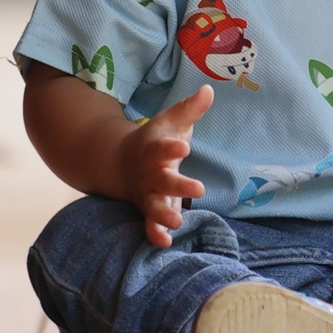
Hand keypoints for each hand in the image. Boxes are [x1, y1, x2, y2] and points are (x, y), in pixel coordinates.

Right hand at [120, 83, 211, 248]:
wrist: (122, 161)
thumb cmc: (156, 139)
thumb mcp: (171, 122)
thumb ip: (189, 109)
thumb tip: (209, 90)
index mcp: (154, 150)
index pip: (161, 149)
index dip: (171, 148)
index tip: (184, 146)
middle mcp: (149, 174)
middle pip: (161, 181)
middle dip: (178, 186)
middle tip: (199, 189)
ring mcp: (148, 194)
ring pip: (152, 206)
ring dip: (163, 215)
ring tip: (178, 221)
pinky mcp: (149, 210)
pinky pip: (148, 225)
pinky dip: (154, 234)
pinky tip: (166, 243)